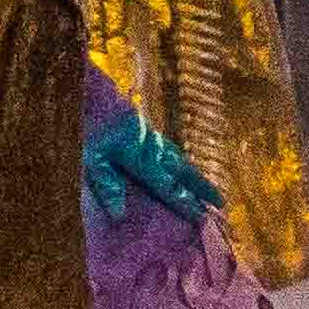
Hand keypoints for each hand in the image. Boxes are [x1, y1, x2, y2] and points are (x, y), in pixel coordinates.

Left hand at [83, 102, 220, 224]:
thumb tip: (120, 214)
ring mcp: (152, 136)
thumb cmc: (86, 126)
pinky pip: (170, 150)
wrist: (89, 91)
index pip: (167, 187)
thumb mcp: (88, 158)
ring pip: (180, 159)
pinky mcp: (146, 129)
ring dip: (195, 175)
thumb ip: (106, 185)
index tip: (202, 217)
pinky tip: (181, 166)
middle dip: (203, 188)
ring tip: (208, 189)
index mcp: (141, 158)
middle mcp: (153, 147)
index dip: (185, 203)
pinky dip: (181, 162)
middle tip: (222, 203)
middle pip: (183, 172)